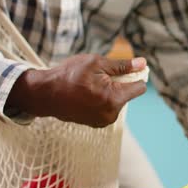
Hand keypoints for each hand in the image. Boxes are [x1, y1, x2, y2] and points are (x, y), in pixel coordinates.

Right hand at [6, 54, 146, 126]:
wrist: (45, 94)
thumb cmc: (69, 76)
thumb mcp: (97, 63)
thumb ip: (123, 66)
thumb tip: (143, 63)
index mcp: (114, 98)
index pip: (139, 88)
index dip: (135, 76)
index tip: (125, 70)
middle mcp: (112, 113)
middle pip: (128, 94)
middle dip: (119, 84)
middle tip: (100, 77)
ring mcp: (104, 121)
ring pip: (118, 101)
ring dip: (110, 92)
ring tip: (91, 85)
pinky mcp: (96, 123)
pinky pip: (108, 108)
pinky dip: (102, 100)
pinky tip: (87, 94)